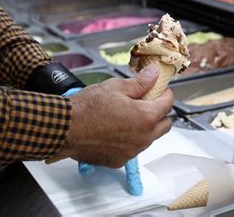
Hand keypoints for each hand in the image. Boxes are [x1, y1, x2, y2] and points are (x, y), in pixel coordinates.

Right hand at [48, 65, 172, 167]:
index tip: (158, 89)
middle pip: (165, 124)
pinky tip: (115, 130)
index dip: (164, 93)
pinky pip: (133, 149)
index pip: (168, 103)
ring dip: (145, 127)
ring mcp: (132, 151)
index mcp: (146, 116)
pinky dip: (130, 140)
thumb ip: (140, 82)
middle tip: (145, 102)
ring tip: (127, 116)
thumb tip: (154, 74)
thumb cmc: (87, 108)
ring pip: (150, 138)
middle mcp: (144, 137)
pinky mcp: (120, 160)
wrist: (65, 129)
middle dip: (159, 112)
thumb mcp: (116, 87)